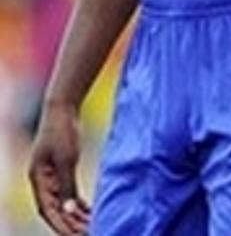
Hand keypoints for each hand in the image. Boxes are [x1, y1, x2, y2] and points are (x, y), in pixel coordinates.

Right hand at [28, 104, 90, 234]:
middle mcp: (42, 181)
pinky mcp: (60, 169)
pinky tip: (89, 210)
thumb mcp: (67, 159)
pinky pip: (67, 192)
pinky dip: (77, 202)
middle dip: (70, 224)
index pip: (48, 211)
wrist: (63, 108)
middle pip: (55, 210)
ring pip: (62, 202)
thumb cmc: (63, 131)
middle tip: (90, 232)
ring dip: (75, 215)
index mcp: (38, 180)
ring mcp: (50, 175)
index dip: (62, 225)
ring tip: (92, 225)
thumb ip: (68, 185)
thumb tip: (70, 210)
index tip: (77, 235)